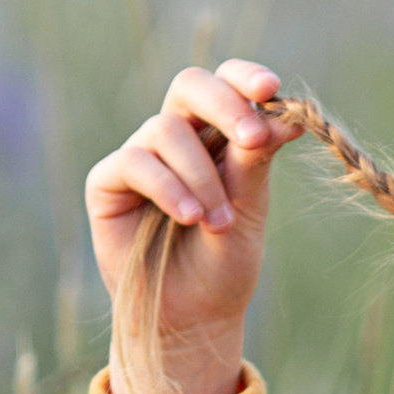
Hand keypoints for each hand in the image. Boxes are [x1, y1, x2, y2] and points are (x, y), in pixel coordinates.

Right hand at [85, 59, 300, 393]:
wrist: (193, 316)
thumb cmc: (224, 262)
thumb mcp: (248, 209)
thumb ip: (254, 163)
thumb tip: (285, 118)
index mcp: (218, 134)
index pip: (227, 83)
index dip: (245, 77)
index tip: (272, 89)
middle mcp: (178, 137)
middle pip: (190, 85)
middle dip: (225, 105)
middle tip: (253, 139)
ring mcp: (141, 156)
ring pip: (166, 129)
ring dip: (201, 175)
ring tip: (218, 222)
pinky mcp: (108, 182)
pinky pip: (134, 162)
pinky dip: (168, 187)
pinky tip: (189, 218)